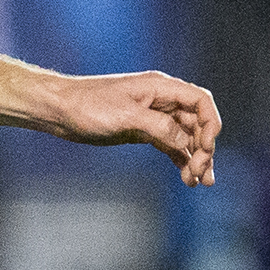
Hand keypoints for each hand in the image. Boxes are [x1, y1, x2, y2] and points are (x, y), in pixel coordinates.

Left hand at [51, 69, 219, 184]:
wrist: (59, 110)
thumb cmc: (88, 106)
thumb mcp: (126, 116)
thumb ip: (159, 126)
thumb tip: (185, 141)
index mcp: (161, 88)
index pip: (200, 101)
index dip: (210, 123)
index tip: (206, 147)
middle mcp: (161, 101)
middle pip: (196, 122)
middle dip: (203, 147)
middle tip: (200, 172)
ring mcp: (153, 117)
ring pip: (185, 137)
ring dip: (195, 158)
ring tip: (198, 182)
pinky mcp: (143, 132)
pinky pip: (170, 145)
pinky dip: (180, 160)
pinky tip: (187, 178)